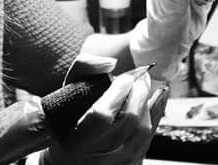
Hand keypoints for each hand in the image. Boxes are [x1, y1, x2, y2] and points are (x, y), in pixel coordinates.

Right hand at [41, 70, 168, 164]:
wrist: (66, 164)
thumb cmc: (62, 130)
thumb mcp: (61, 100)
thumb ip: (82, 71)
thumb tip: (110, 62)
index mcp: (75, 146)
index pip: (101, 116)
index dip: (116, 93)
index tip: (125, 77)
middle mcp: (97, 161)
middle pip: (128, 122)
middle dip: (139, 94)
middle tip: (141, 78)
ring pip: (143, 133)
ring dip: (150, 105)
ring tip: (147, 87)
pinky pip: (148, 141)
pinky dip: (155, 118)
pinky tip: (156, 102)